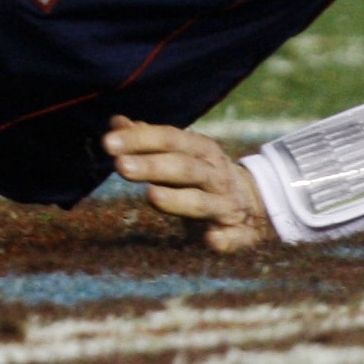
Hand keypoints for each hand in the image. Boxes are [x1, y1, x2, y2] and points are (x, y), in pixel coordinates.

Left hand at [102, 115, 275, 251]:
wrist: (255, 200)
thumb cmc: (202, 172)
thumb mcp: (182, 151)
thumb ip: (148, 139)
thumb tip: (116, 123)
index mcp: (201, 150)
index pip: (170, 139)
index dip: (140, 139)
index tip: (108, 143)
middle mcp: (215, 175)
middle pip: (184, 168)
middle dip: (153, 166)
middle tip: (121, 166)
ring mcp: (227, 204)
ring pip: (202, 202)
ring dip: (178, 200)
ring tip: (151, 196)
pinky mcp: (239, 232)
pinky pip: (235, 237)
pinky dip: (225, 240)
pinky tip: (210, 240)